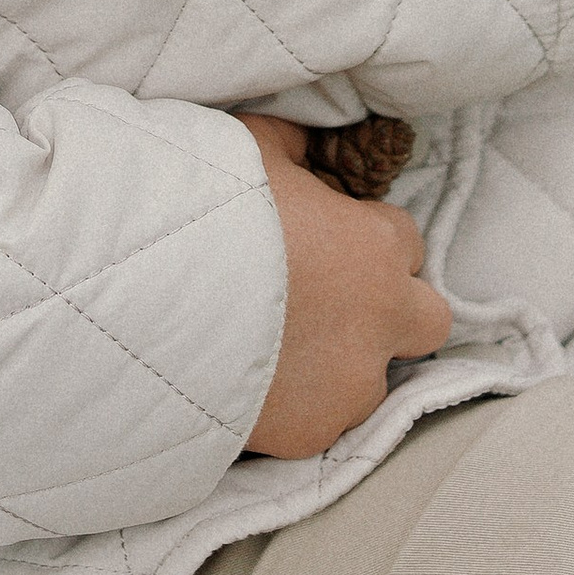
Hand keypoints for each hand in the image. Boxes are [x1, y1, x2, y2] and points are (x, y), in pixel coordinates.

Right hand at [237, 115, 452, 456]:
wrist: (145, 299)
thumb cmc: (207, 209)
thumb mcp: (256, 146)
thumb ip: (300, 146)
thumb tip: (312, 141)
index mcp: (378, 248)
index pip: (407, 240)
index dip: (365, 237)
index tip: (328, 240)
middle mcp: (382, 321)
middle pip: (428, 319)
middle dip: (392, 310)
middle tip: (334, 301)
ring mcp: (350, 386)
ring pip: (372, 377)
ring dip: (342, 363)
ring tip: (278, 348)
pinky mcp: (312, 433)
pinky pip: (322, 419)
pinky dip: (298, 404)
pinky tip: (252, 383)